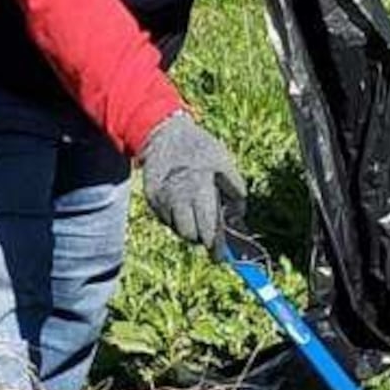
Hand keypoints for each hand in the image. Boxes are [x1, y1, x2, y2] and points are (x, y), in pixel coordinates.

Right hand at [137, 112, 245, 256]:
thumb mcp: (225, 164)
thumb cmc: (201, 149)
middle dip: (201, 237)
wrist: (165, 133)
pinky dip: (174, 217)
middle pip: (190, 235)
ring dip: (187, 227)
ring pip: (176, 229)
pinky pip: (165, 218)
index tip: (220, 256)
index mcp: (200, 188)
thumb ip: (235, 193)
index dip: (215, 246)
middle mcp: (177, 195)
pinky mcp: (151, 197)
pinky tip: (180, 202)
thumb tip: (238, 221)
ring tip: (194, 211)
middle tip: (208, 232)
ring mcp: (161, 197)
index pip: (207, 230)